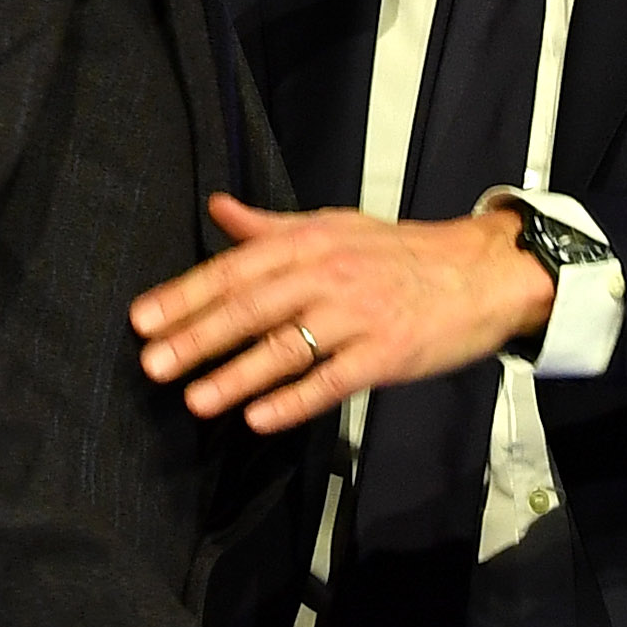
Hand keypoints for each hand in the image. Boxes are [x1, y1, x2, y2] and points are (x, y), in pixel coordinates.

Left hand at [132, 199, 557, 433]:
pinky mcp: (387, 354)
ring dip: (236, 375)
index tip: (143, 320)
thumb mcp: (333, 225)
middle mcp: (329, 274)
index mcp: (310, 242)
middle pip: (252, 307)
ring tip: (195, 399)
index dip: (185, 295)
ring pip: (286, 347)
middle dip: (197, 337)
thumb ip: (269, 227)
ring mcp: (359, 315)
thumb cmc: (401, 253)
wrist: (482, 271)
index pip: (235, 269)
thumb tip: (217, 207)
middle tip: (152, 364)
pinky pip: (333, 380)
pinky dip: (294, 400)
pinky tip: (259, 419)